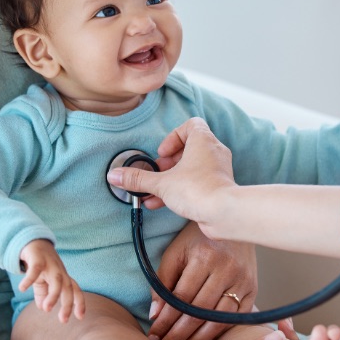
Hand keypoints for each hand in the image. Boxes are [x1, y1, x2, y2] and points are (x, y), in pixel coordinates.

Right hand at [18, 239, 84, 322]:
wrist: (33, 241)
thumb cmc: (41, 264)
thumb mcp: (42, 281)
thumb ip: (44, 294)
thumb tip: (43, 308)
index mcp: (63, 277)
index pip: (75, 290)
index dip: (79, 303)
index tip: (80, 318)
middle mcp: (60, 271)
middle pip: (69, 287)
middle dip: (67, 304)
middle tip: (63, 320)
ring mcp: (50, 264)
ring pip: (57, 280)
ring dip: (54, 296)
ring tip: (46, 309)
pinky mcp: (38, 259)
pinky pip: (35, 270)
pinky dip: (29, 279)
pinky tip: (22, 289)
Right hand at [107, 117, 236, 231]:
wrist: (224, 213)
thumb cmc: (199, 189)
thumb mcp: (162, 183)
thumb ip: (138, 179)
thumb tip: (115, 175)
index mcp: (203, 140)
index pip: (190, 125)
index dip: (173, 137)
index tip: (162, 153)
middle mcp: (214, 152)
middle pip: (188, 149)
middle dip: (168, 163)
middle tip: (157, 173)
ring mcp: (218, 170)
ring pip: (192, 169)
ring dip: (172, 179)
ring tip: (154, 192)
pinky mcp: (219, 188)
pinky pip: (198, 183)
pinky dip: (181, 190)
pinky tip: (161, 203)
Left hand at [146, 223, 257, 339]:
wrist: (233, 221)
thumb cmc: (199, 236)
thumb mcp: (175, 251)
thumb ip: (162, 281)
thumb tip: (155, 314)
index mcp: (204, 256)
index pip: (180, 298)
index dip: (165, 321)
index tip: (153, 335)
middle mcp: (226, 269)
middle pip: (198, 313)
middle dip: (177, 336)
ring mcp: (243, 280)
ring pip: (217, 320)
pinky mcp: (253, 289)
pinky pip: (234, 318)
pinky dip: (217, 333)